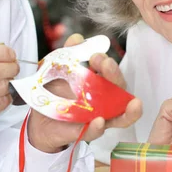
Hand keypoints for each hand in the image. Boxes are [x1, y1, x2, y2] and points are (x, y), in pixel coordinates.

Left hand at [27, 34, 142, 152]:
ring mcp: (94, 119)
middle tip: (105, 63)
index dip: (108, 65)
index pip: (111, 75)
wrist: (37, 120)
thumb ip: (69, 54)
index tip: (96, 55)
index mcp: (98, 86)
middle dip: (115, 76)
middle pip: (118, 91)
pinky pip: (93, 133)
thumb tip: (78, 38)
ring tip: (133, 103)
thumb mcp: (58, 71)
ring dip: (127, 110)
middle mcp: (102, 103)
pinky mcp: (81, 133)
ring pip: (119, 117)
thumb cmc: (55, 95)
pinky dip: (97, 128)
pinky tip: (100, 121)